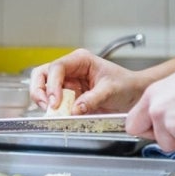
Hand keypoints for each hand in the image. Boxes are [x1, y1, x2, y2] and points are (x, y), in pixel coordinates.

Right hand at [29, 49, 146, 114]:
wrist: (135, 94)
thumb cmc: (126, 85)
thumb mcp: (111, 91)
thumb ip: (92, 100)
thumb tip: (74, 109)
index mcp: (80, 60)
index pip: (57, 68)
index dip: (52, 85)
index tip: (55, 102)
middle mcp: (71, 69)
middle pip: (42, 75)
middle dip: (40, 91)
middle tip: (47, 106)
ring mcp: (68, 83)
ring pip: (44, 88)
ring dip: (44, 101)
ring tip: (53, 113)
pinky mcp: (70, 97)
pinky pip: (55, 102)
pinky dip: (53, 110)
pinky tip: (60, 115)